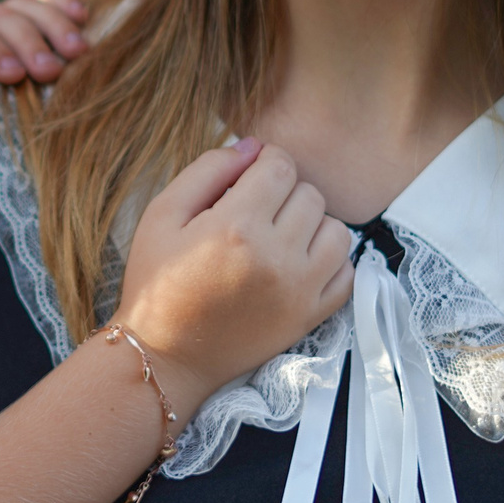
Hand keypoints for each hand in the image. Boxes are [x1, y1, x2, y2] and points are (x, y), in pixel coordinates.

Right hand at [111, 139, 352, 415]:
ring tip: (280, 236)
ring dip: (312, 225)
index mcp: (236, 226)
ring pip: (336, 230)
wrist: (163, 356)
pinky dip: (330, 262)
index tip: (248, 179)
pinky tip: (299, 263)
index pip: (280, 166)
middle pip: (310, 194)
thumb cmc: (156, 282)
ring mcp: (299, 290)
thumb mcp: (162, 214)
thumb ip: (208, 170)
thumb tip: (254, 146)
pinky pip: (347, 273)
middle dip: (285, 193)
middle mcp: (276, 256)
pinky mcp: (310, 317)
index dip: (264, 163)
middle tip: (255, 211)